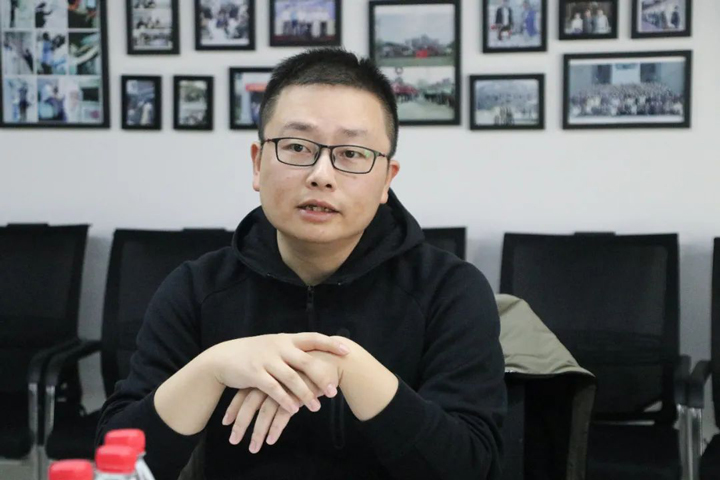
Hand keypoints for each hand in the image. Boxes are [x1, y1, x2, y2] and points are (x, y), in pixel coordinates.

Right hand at [208, 333, 348, 414]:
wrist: (224, 357)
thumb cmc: (255, 353)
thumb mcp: (275, 345)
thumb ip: (294, 350)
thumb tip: (319, 354)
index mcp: (287, 339)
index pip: (314, 338)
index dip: (331, 344)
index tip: (348, 351)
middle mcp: (279, 347)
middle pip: (306, 361)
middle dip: (322, 377)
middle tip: (334, 391)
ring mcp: (266, 359)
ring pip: (291, 378)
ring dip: (305, 394)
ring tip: (317, 407)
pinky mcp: (255, 373)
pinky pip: (273, 389)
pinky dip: (285, 400)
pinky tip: (294, 410)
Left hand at [221, 371, 330, 452]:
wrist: (333, 359)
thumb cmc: (311, 365)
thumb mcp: (288, 369)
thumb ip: (275, 380)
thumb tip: (260, 394)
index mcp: (267, 370)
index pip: (244, 391)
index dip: (234, 407)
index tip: (226, 422)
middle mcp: (272, 378)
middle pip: (249, 403)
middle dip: (240, 424)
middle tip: (233, 441)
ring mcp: (283, 386)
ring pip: (264, 412)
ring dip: (257, 433)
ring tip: (253, 448)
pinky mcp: (296, 395)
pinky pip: (281, 415)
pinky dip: (275, 429)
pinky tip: (270, 441)